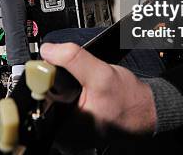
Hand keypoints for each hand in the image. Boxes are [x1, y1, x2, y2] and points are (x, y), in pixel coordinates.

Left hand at [40, 42, 156, 136]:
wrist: (145, 110)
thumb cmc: (129, 101)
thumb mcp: (102, 74)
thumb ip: (74, 59)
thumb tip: (48, 50)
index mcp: (64, 127)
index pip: (37, 95)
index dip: (43, 75)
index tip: (52, 64)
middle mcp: (62, 133)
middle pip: (43, 95)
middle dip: (55, 80)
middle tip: (76, 77)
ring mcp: (66, 130)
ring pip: (52, 97)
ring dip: (62, 85)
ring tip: (81, 84)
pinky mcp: (71, 124)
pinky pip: (60, 102)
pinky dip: (68, 91)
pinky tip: (81, 90)